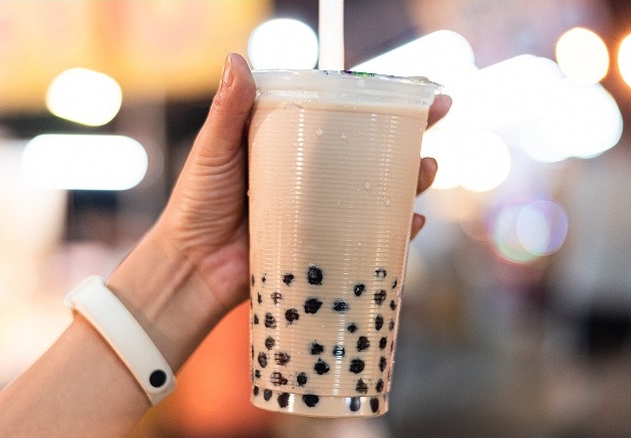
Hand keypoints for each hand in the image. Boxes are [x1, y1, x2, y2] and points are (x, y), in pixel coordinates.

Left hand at [154, 53, 451, 314]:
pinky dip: (394, 231)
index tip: (409, 87)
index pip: (340, 115)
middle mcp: (313, 176)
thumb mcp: (213, 150)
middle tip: (438, 117)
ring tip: (427, 168)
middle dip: (411, 134)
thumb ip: (228, 110)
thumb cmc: (196, 204)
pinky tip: (411, 221)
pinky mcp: (326, 247)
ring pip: (377, 191)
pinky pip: (368, 237)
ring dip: (410, 179)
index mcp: (290, 145)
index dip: (376, 100)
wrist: (192, 267)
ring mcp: (323, 212)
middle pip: (370, 150)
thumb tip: (236, 58)